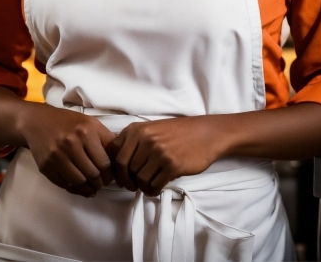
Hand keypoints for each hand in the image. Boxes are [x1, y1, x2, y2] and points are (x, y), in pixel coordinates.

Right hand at [19, 104, 115, 197]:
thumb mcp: (91, 124)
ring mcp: (57, 156)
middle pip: (93, 175)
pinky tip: (80, 188)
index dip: (110, 174)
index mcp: (86, 132)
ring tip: (92, 187)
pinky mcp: (46, 167)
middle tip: (101, 183)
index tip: (110, 177)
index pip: (104, 163)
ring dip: (89, 189)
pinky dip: (75, 190)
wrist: (38, 121)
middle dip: (100, 183)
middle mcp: (71, 144)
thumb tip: (120, 159)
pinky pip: (64, 185)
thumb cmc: (69, 122)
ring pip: (79, 182)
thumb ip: (106, 139)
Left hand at [109, 116, 224, 196]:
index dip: (115, 170)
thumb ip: (134, 141)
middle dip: (128, 181)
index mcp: (137, 130)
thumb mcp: (152, 129)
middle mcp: (146, 139)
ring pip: (139, 179)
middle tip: (133, 186)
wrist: (205, 134)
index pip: (115, 154)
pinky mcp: (171, 166)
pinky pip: (154, 185)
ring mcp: (159, 152)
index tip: (120, 178)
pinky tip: (156, 188)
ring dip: (142, 187)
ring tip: (148, 185)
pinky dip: (152, 191)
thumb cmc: (177, 133)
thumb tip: (116, 162)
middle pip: (126, 169)